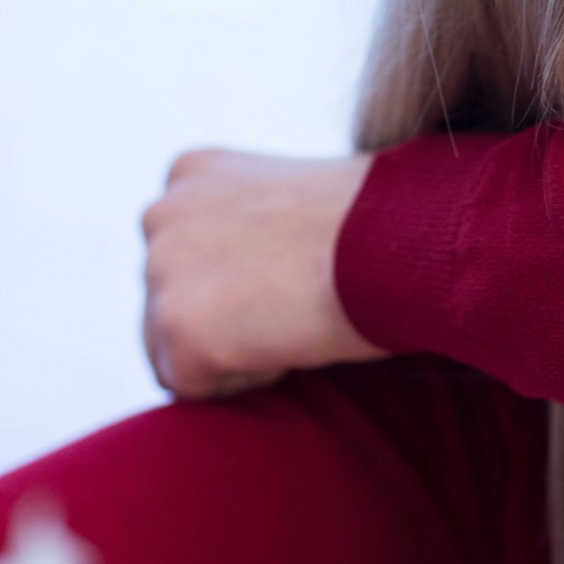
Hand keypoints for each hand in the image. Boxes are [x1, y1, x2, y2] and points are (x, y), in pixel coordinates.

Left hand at [139, 148, 389, 399]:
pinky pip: (197, 388)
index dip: (244, 282)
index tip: (297, 276)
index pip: (187, 256)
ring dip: (231, 354)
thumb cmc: (383, 220)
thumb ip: (256, 226)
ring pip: (173, 351)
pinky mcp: (175, 326)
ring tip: (297, 320)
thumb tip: (256, 276)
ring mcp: (162, 268)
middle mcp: (162, 211)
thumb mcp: (301, 199)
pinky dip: (249, 380)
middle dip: (223, 321)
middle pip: (169, 303)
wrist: (401, 236)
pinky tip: (295, 340)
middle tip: (297, 307)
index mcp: (192, 174)